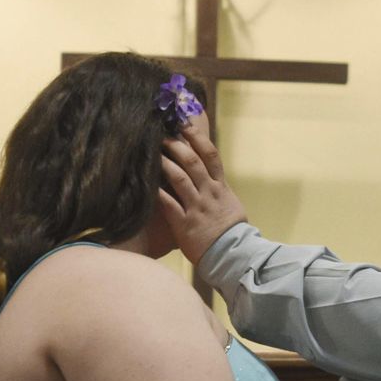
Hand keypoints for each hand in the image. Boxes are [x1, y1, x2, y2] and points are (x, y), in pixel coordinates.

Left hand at [160, 115, 247, 264]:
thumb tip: (210, 177)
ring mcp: (197, 207)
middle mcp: (209, 193)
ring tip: (151, 153)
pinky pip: (169, 204)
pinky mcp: (185, 223)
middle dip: (175, 145)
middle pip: (192, 162)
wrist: (234, 256)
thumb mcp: (230, 205)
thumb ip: (218, 190)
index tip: (184, 124)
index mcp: (220, 187)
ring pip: (179, 179)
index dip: (197, 138)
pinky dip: (157, 193)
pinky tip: (146, 184)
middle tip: (161, 134)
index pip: (210, 156)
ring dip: (164, 163)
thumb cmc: (231, 231)